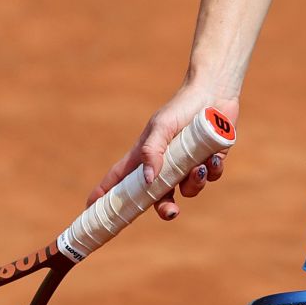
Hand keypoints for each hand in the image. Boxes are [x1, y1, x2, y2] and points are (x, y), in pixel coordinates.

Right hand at [89, 86, 237, 221]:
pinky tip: (214, 157)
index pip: (120, 179)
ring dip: (194, 183)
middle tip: (171, 212)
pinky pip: (210, 176)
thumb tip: (148, 181)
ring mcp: (188, 164)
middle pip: (158, 197)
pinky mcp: (209, 160)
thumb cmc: (181, 107)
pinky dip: (212, 170)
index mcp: (145, 155)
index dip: (105, 194)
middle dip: (164, 208)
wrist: (214, 92)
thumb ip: (152, 152)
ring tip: (199, 167)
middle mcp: (165, 164)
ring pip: (188, 190)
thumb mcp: (161, 127)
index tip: (91, 210)